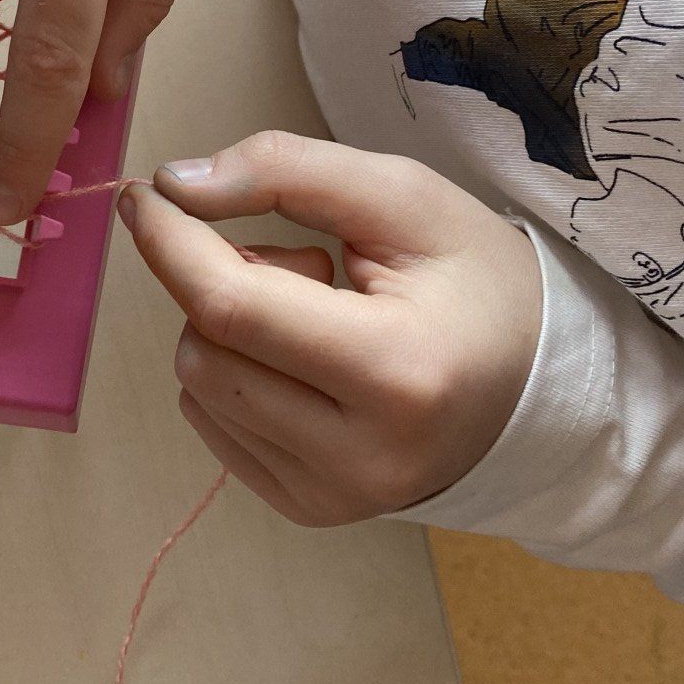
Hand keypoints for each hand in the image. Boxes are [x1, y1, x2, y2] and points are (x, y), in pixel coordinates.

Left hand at [118, 132, 541, 525]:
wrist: (540, 384)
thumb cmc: (475, 278)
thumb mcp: (402, 196)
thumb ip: (288, 172)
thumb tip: (176, 185)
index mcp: (397, 372)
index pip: (234, 306)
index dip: (171, 243)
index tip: (143, 194)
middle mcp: (362, 456)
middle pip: (206, 348)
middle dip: (223, 281)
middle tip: (305, 261)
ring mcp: (334, 496)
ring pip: (199, 387)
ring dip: (230, 329)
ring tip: (318, 314)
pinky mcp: (312, 510)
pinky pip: (213, 426)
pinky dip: (235, 373)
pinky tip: (306, 361)